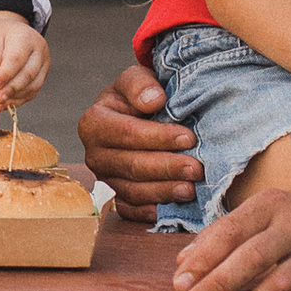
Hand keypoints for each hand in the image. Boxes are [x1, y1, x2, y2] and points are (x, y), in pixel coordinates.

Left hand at [0, 11, 49, 107]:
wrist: (14, 32)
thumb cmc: (2, 36)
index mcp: (26, 37)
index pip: (17, 59)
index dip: (5, 74)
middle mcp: (40, 50)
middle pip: (28, 74)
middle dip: (12, 88)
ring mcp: (44, 63)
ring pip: (34, 85)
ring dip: (16, 96)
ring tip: (0, 101)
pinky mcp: (43, 75)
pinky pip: (34, 91)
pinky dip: (20, 99)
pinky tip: (8, 103)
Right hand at [76, 65, 201, 225]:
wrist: (135, 115)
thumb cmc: (137, 96)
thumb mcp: (135, 79)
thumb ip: (141, 84)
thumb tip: (154, 100)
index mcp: (94, 123)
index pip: (127, 133)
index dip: (159, 137)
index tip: (188, 138)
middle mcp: (94, 154)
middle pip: (131, 165)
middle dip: (167, 168)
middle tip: (197, 169)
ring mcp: (104, 178)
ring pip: (133, 191)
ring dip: (163, 192)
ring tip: (191, 189)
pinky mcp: (115, 196)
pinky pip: (131, 210)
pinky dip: (152, 211)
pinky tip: (174, 207)